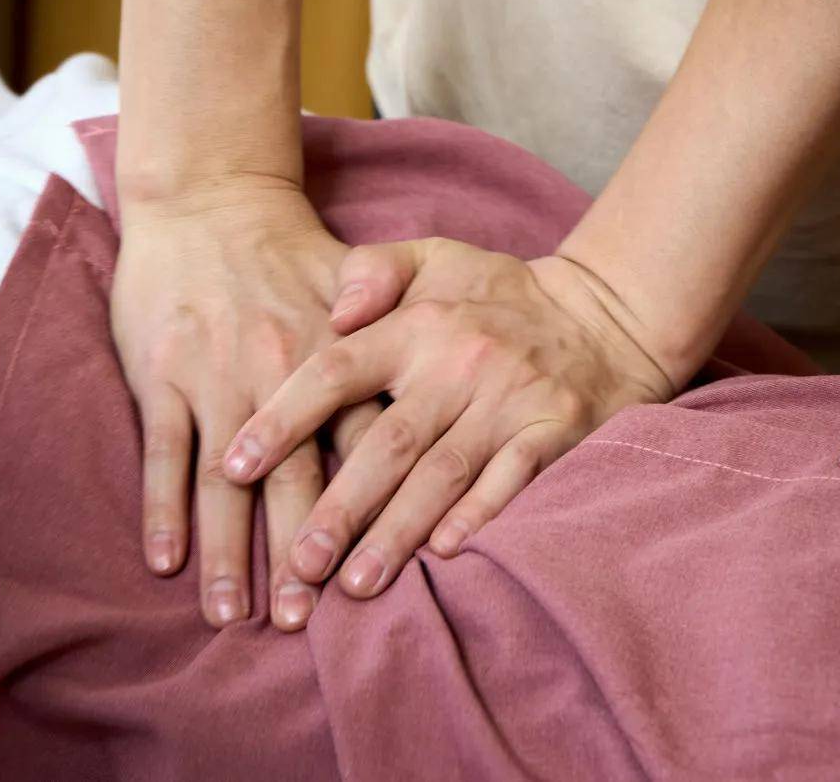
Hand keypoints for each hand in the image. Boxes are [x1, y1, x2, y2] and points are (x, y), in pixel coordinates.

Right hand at [112, 183, 378, 630]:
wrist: (214, 201)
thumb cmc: (290, 252)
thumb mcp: (360, 284)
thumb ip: (401, 347)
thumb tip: (424, 393)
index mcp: (336, 362)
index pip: (356, 453)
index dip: (363, 516)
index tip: (367, 573)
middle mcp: (279, 379)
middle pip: (292, 484)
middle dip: (296, 555)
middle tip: (301, 621)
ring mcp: (217, 378)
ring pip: (224, 482)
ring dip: (229, 552)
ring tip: (232, 615)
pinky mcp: (163, 374)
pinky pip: (164, 453)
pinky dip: (163, 508)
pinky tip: (167, 559)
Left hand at [223, 237, 675, 601]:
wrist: (604, 316)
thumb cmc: (502, 295)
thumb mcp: (438, 257)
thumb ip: (376, 271)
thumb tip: (329, 309)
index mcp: (420, 324)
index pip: (337, 369)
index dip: (283, 419)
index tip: (235, 467)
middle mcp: (461, 364)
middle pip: (388, 443)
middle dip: (339, 507)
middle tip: (295, 562)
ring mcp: (510, 402)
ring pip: (443, 474)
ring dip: (397, 532)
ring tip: (353, 583)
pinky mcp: (554, 432)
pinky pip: (511, 481)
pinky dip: (478, 517)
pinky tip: (440, 556)